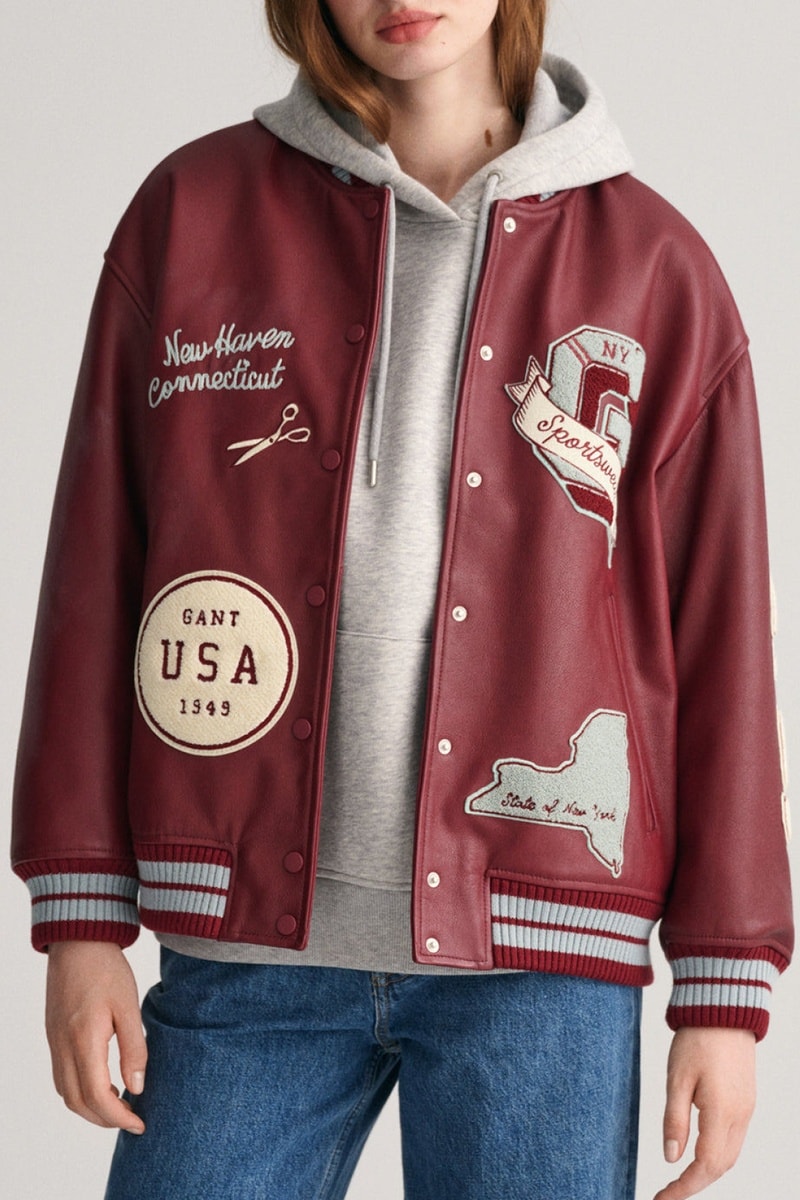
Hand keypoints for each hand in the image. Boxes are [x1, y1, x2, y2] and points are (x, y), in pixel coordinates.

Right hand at [45, 941, 146, 1133]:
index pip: (97, 1096)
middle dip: (104, 1119)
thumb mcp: (129, 1007)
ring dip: (90, 1108)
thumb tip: (137, 1087)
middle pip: (77, 1102)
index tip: (139, 1123)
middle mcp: (63, 1046)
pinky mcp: (53, 1035)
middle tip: (132, 1119)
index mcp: (84, 1040)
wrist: (78, 942)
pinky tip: (101, 1084)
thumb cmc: (107, 970)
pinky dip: (79, 1091)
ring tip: (119, 1106)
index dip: (118, 1117)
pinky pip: (61, 1076)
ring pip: (66, 1093)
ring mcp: (54, 1042)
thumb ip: (134, 1049)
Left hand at [654, 1027, 755, 1199]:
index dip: (685, 1188)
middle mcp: (740, 1116)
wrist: (724, 1009)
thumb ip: (674, 1120)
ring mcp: (747, 1108)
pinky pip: (734, 1138)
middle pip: (721, 1166)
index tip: (662, 1198)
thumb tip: (671, 1159)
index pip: (706, 1166)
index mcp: (722, 1112)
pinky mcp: (746, 1100)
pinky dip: (717, 1154)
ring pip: (730, 1155)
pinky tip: (698, 1152)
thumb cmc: (697, 1039)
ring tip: (679, 1178)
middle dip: (695, 1184)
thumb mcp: (677, 1078)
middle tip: (667, 1192)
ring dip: (707, 1171)